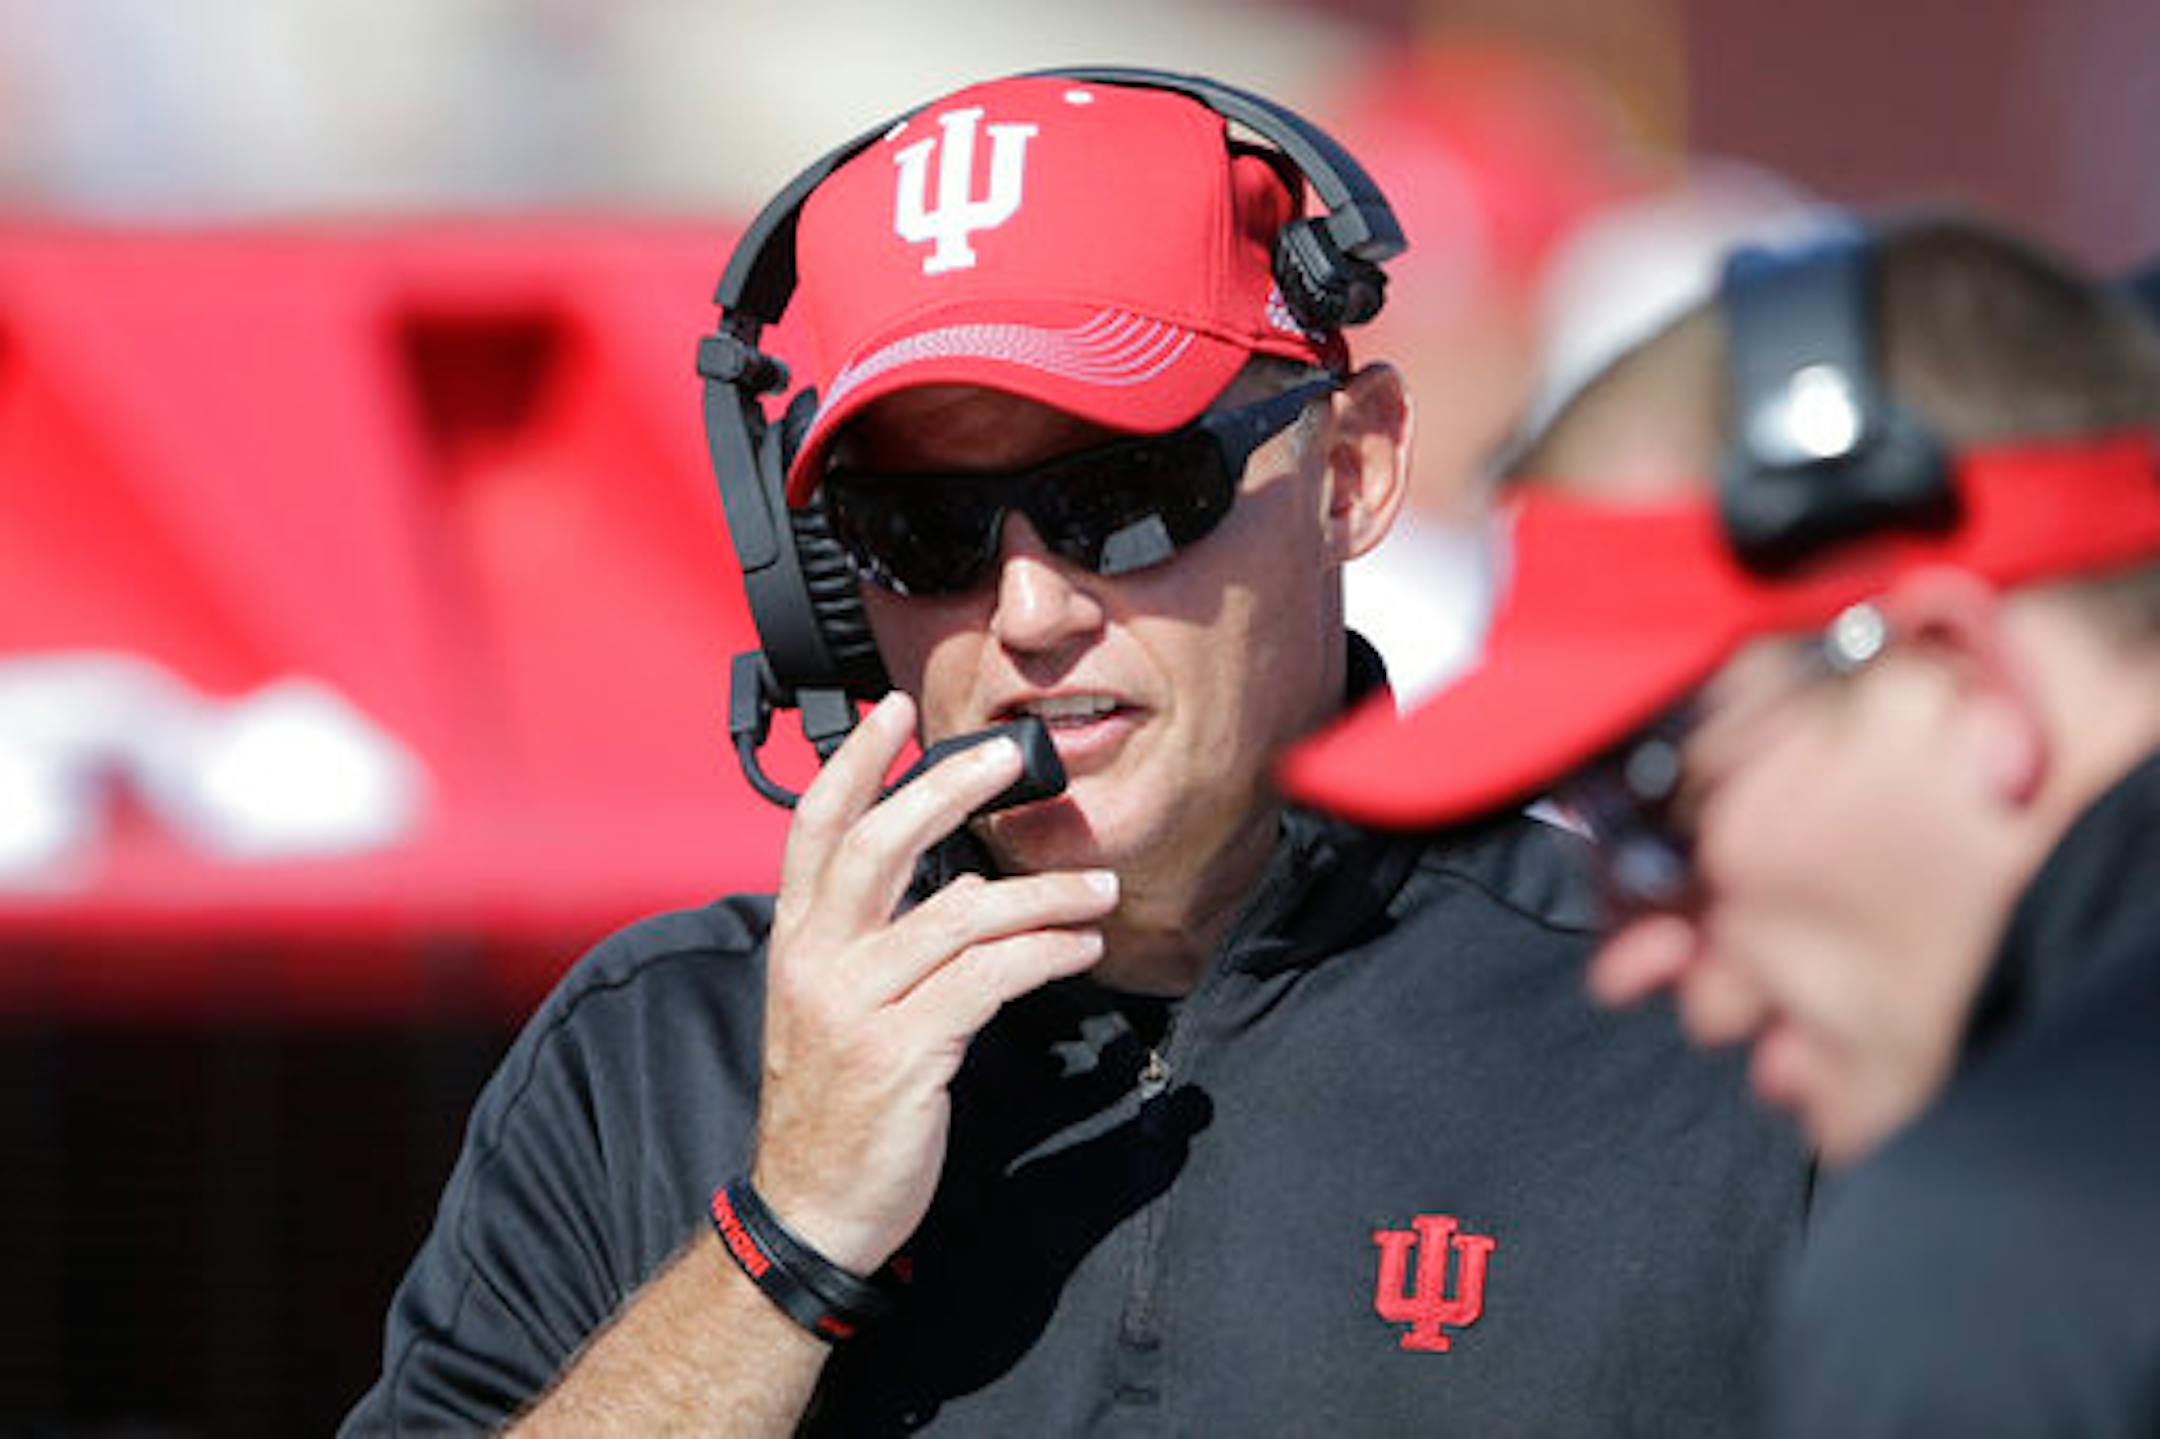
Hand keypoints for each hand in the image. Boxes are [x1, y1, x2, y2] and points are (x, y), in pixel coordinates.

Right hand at [751, 692, 1118, 1273]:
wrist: (811, 1210)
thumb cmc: (834, 1106)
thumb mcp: (835, 1009)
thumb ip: (880, 942)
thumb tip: (956, 888)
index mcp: (795, 943)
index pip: (815, 830)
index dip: (855, 765)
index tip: (894, 713)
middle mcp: (816, 963)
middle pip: (880, 844)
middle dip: (948, 786)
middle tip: (1010, 757)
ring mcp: (855, 1007)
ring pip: (960, 914)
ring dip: (1042, 893)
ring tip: (1098, 890)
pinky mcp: (902, 1053)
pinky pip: (990, 977)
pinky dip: (1046, 951)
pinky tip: (1080, 946)